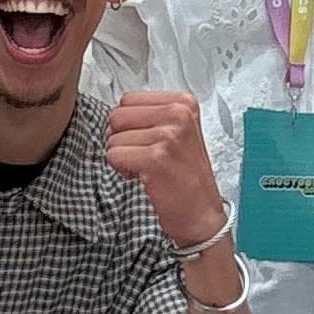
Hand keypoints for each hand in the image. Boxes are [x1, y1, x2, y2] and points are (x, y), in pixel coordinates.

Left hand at [105, 88, 227, 251]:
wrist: (201, 214)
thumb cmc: (186, 177)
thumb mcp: (178, 133)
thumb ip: (151, 116)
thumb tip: (117, 113)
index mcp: (183, 103)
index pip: (128, 99)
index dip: (130, 124)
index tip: (149, 141)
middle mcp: (179, 114)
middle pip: (117, 115)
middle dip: (122, 139)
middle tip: (145, 156)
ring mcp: (168, 135)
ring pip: (112, 138)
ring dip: (124, 157)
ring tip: (148, 168)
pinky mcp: (156, 157)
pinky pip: (114, 156)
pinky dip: (123, 170)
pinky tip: (145, 177)